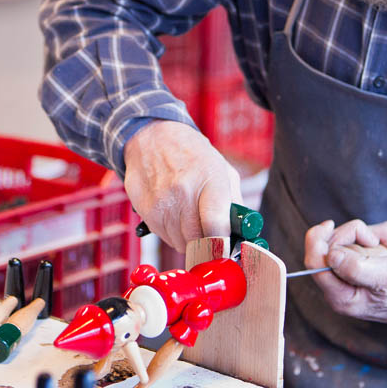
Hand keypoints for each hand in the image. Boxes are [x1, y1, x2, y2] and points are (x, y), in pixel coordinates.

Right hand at [123, 120, 242, 251]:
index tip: (224, 250)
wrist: (153, 137)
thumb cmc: (192, 155)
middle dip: (206, 244)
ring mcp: (162, 201)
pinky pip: (163, 236)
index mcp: (210, 180)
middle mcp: (184, 191)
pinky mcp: (145, 209)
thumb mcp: (222, 169)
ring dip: (187, 238)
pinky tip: (173, 214)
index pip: (216, 226)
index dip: (221, 245)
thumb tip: (242, 234)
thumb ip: (234, 202)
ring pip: (179, 242)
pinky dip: (170, 233)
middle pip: (197, 241)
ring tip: (188, 216)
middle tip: (208, 235)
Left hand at [304, 219, 386, 328]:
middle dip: (359, 234)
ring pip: (352, 240)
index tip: (330, 224)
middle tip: (381, 240)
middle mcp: (341, 286)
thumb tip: (330, 254)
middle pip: (334, 245)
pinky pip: (364, 242)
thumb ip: (355, 269)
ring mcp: (351, 275)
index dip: (318, 239)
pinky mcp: (362, 266)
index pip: (314, 263)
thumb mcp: (385, 278)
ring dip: (378, 234)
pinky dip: (383, 237)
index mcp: (341, 296)